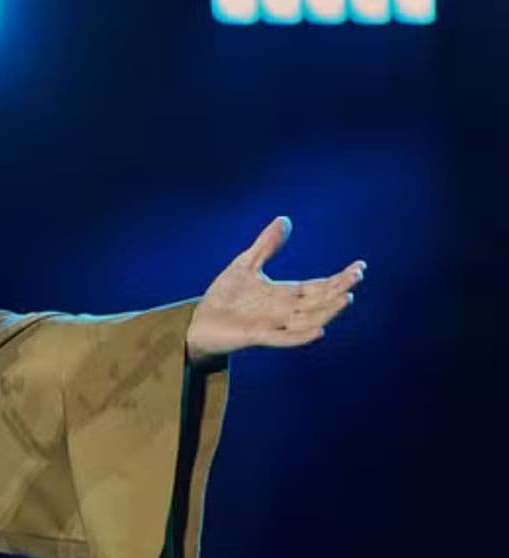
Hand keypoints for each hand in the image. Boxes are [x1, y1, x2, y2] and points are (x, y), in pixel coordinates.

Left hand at [187, 218, 365, 363]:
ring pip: (308, 320)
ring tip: (346, 298)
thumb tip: (285, 219)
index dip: (339, 278)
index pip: (319, 286)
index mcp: (285, 295)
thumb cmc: (224, 297)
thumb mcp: (246, 265)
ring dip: (328, 311)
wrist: (197, 320)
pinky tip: (319, 331)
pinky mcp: (256, 337)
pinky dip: (301, 336)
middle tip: (357, 277)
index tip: (360, 267)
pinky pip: (283, 338)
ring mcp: (273, 325)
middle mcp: (284, 311)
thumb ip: (267, 245)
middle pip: (319, 301)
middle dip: (339, 290)